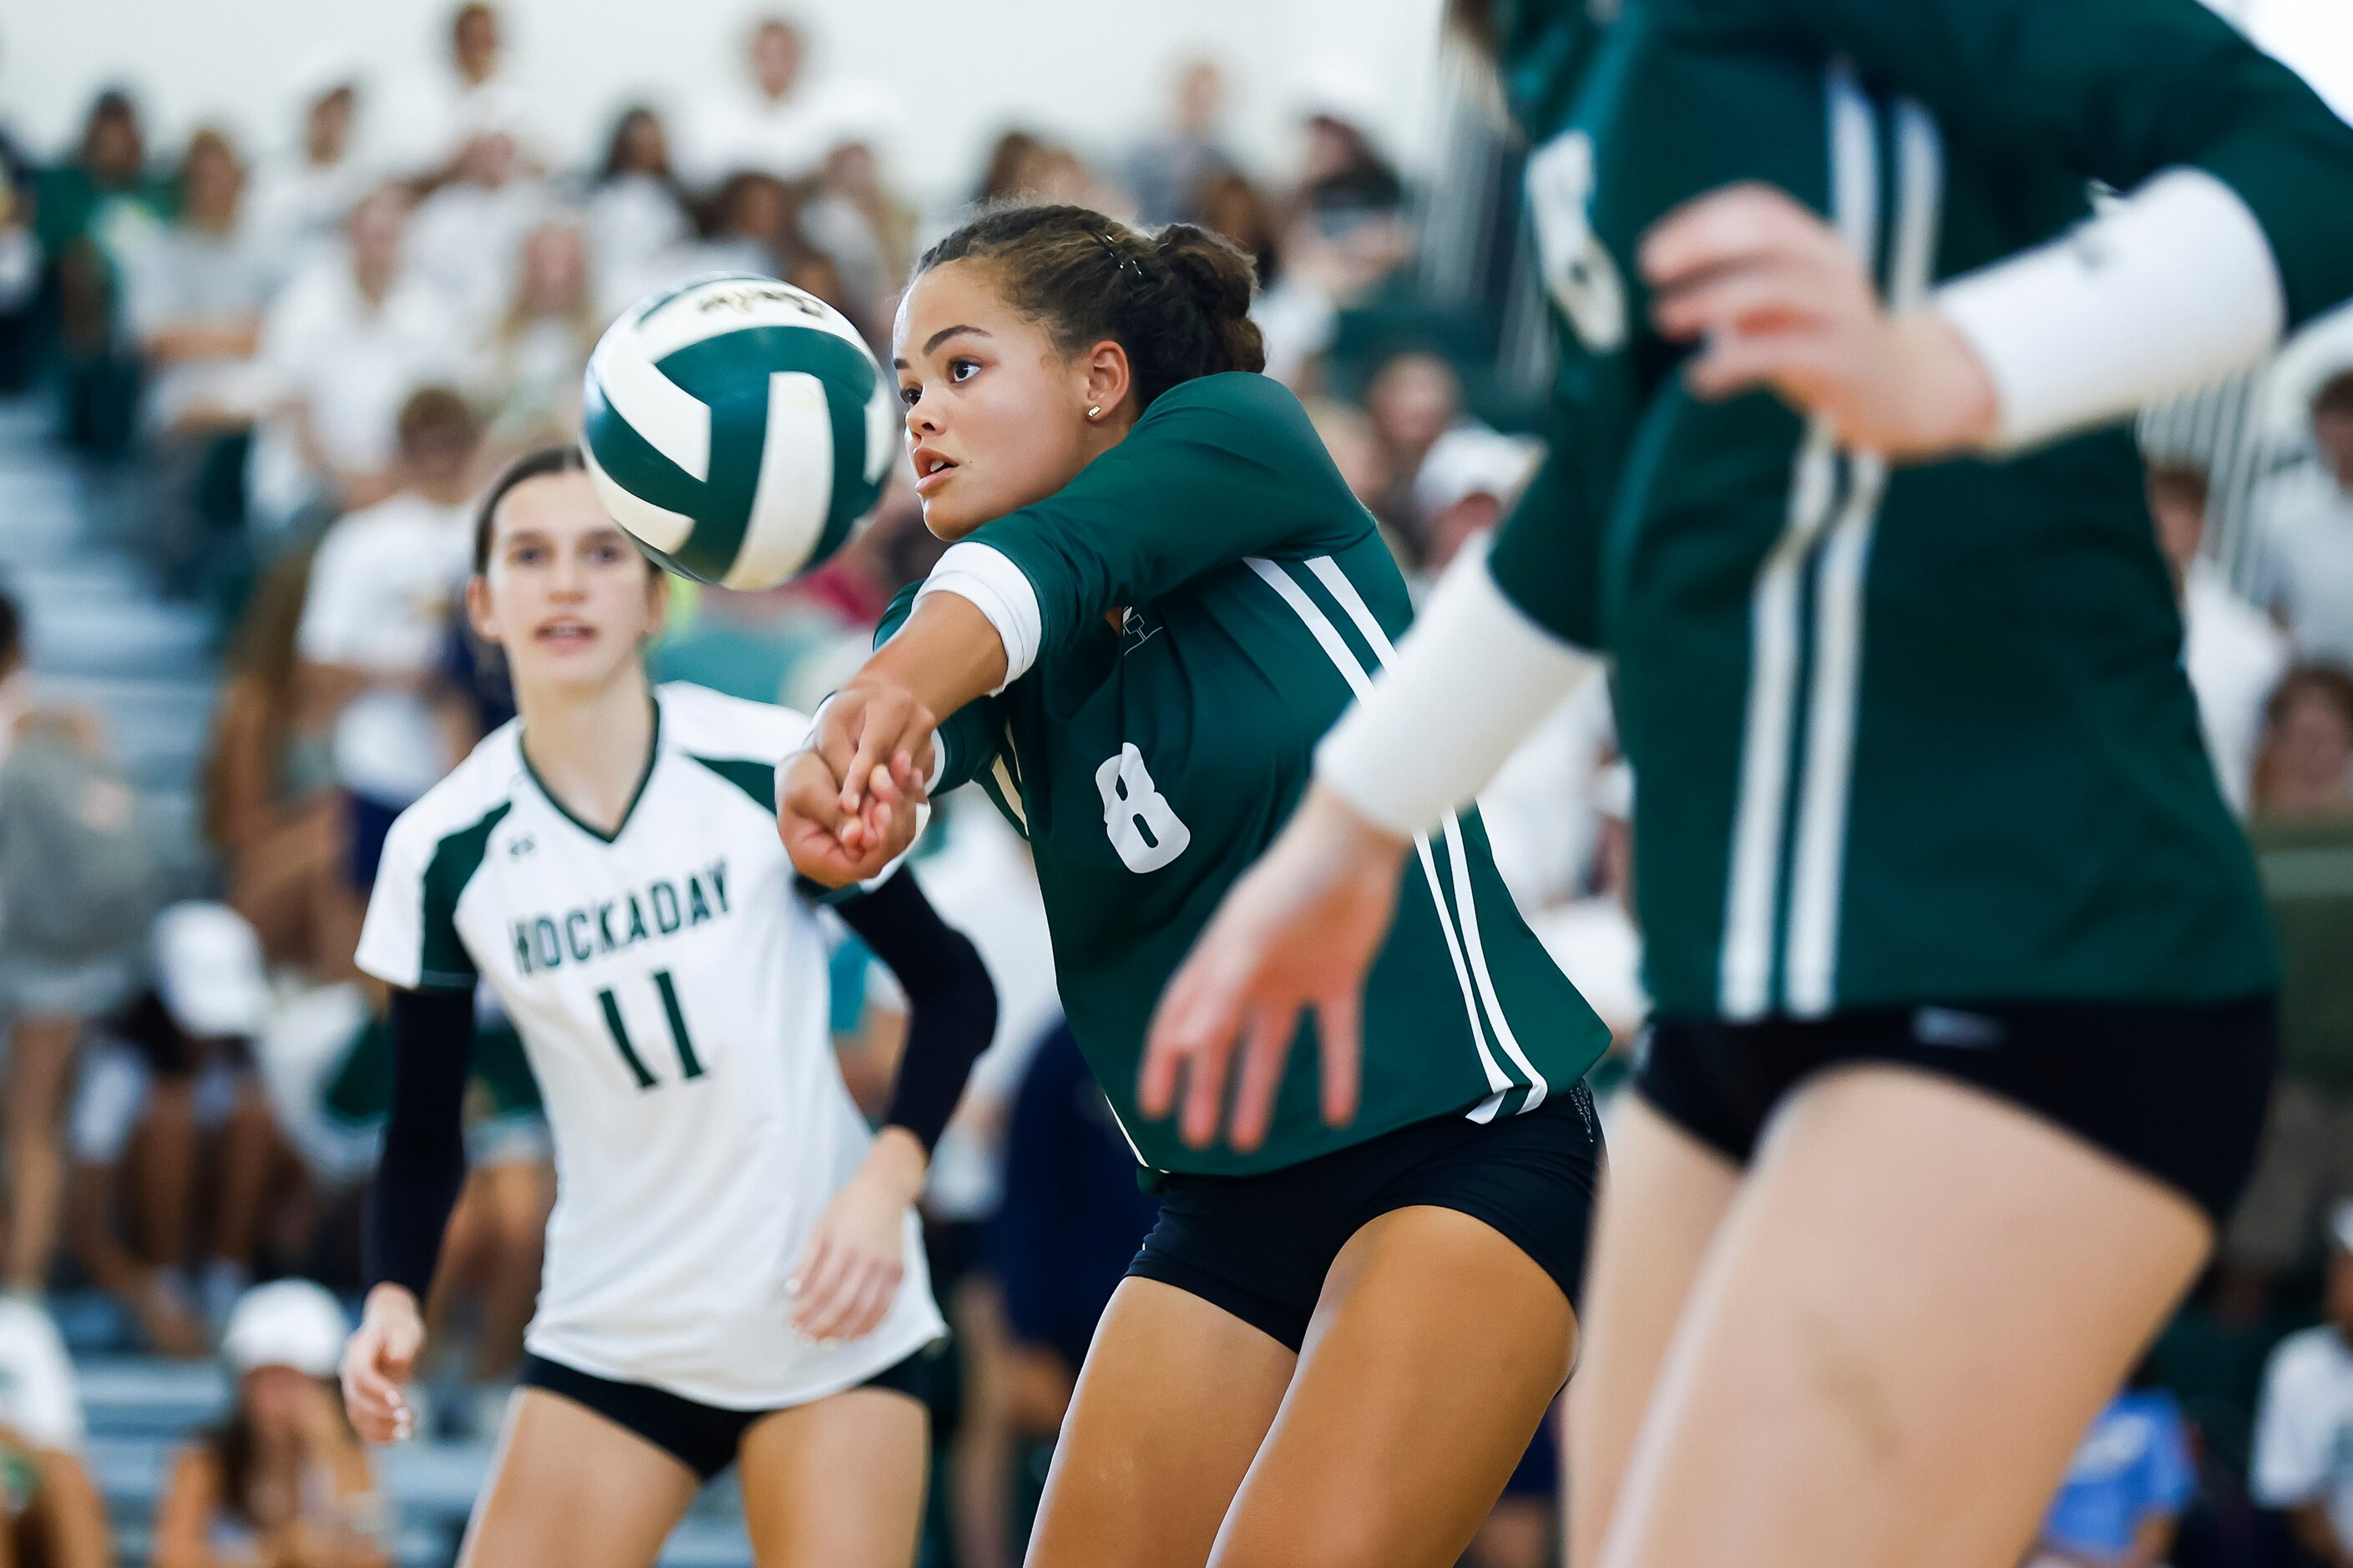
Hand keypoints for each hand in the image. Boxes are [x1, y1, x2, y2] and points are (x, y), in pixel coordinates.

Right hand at [339, 1285, 423, 1443]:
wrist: (389, 1328)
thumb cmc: (400, 1328)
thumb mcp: (406, 1329)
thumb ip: (403, 1344)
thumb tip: (398, 1361)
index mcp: (358, 1349)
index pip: (362, 1374)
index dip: (379, 1390)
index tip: (401, 1400)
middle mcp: (348, 1370)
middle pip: (357, 1398)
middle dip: (383, 1412)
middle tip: (410, 1420)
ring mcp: (350, 1387)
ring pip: (357, 1414)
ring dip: (381, 1427)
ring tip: (408, 1433)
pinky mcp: (357, 1400)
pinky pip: (361, 1421)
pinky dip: (376, 1433)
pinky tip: (396, 1439)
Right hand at [778, 748, 918, 886]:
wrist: (805, 770)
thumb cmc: (796, 780)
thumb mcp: (806, 792)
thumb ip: (832, 815)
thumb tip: (856, 838)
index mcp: (815, 861)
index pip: (860, 865)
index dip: (879, 839)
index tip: (883, 806)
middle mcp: (844, 863)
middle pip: (886, 850)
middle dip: (895, 812)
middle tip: (896, 778)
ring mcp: (866, 851)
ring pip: (901, 834)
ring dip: (905, 799)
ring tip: (904, 768)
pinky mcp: (882, 834)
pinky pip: (903, 820)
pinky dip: (907, 795)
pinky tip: (909, 772)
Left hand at [789, 1128, 924, 1341]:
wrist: (886, 1191)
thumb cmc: (847, 1207)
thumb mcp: (821, 1227)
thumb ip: (808, 1261)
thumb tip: (793, 1293)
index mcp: (845, 1246)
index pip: (823, 1289)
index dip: (806, 1311)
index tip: (791, 1323)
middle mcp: (868, 1260)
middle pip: (844, 1304)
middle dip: (822, 1326)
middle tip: (805, 1339)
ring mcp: (887, 1268)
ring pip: (866, 1311)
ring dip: (844, 1331)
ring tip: (826, 1342)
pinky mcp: (899, 1273)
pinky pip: (886, 1307)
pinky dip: (870, 1325)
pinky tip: (855, 1335)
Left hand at [819, 677, 936, 832]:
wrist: (883, 699)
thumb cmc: (850, 714)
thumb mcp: (833, 728)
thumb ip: (840, 762)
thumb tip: (850, 803)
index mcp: (892, 705)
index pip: (875, 749)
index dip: (860, 780)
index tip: (848, 806)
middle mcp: (918, 720)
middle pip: (896, 768)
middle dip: (874, 797)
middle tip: (856, 822)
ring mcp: (930, 739)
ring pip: (908, 780)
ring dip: (886, 800)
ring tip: (868, 818)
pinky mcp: (932, 756)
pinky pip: (915, 784)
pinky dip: (897, 796)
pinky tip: (881, 802)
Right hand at [1142, 784, 1409, 1150]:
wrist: (1357, 845)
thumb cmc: (1290, 882)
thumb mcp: (1248, 938)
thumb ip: (1219, 992)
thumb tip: (1184, 1046)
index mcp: (1218, 962)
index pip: (1178, 1022)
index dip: (1163, 1064)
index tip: (1153, 1109)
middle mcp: (1251, 976)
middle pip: (1220, 1044)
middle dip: (1207, 1091)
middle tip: (1198, 1140)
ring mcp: (1294, 979)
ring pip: (1270, 1048)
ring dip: (1258, 1091)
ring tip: (1248, 1140)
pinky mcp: (1338, 979)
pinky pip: (1336, 1036)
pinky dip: (1337, 1073)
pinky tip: (1338, 1114)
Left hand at [1640, 182, 1998, 458]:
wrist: (1904, 392)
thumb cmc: (1821, 343)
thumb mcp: (1781, 304)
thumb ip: (1737, 284)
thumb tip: (1665, 276)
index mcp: (1814, 245)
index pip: (1757, 209)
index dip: (1700, 222)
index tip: (1651, 253)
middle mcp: (1831, 267)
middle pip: (1764, 236)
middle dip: (1701, 245)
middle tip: (1650, 271)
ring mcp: (1840, 310)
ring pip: (1772, 286)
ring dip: (1709, 298)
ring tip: (1664, 318)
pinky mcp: (1842, 359)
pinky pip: (1782, 351)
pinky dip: (1733, 361)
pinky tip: (1699, 379)